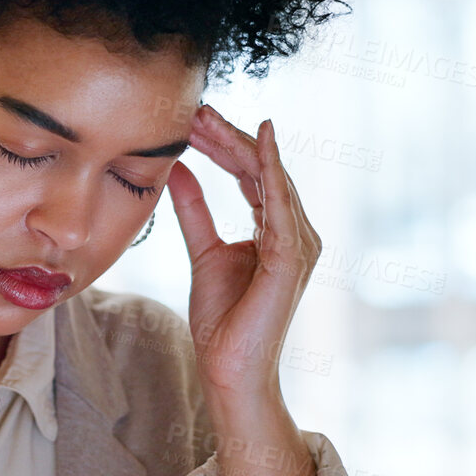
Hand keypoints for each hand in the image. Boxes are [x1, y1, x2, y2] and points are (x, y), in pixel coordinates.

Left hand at [164, 104, 322, 398]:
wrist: (229, 367)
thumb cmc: (222, 318)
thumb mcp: (202, 251)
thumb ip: (194, 210)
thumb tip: (177, 168)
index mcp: (275, 228)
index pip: (250, 173)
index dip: (222, 143)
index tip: (191, 118)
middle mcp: (294, 229)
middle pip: (261, 167)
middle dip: (227, 135)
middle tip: (194, 108)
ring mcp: (298, 241)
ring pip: (268, 175)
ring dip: (237, 142)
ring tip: (205, 117)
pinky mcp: (292, 255)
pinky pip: (279, 200)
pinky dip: (271, 166)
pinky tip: (260, 137)